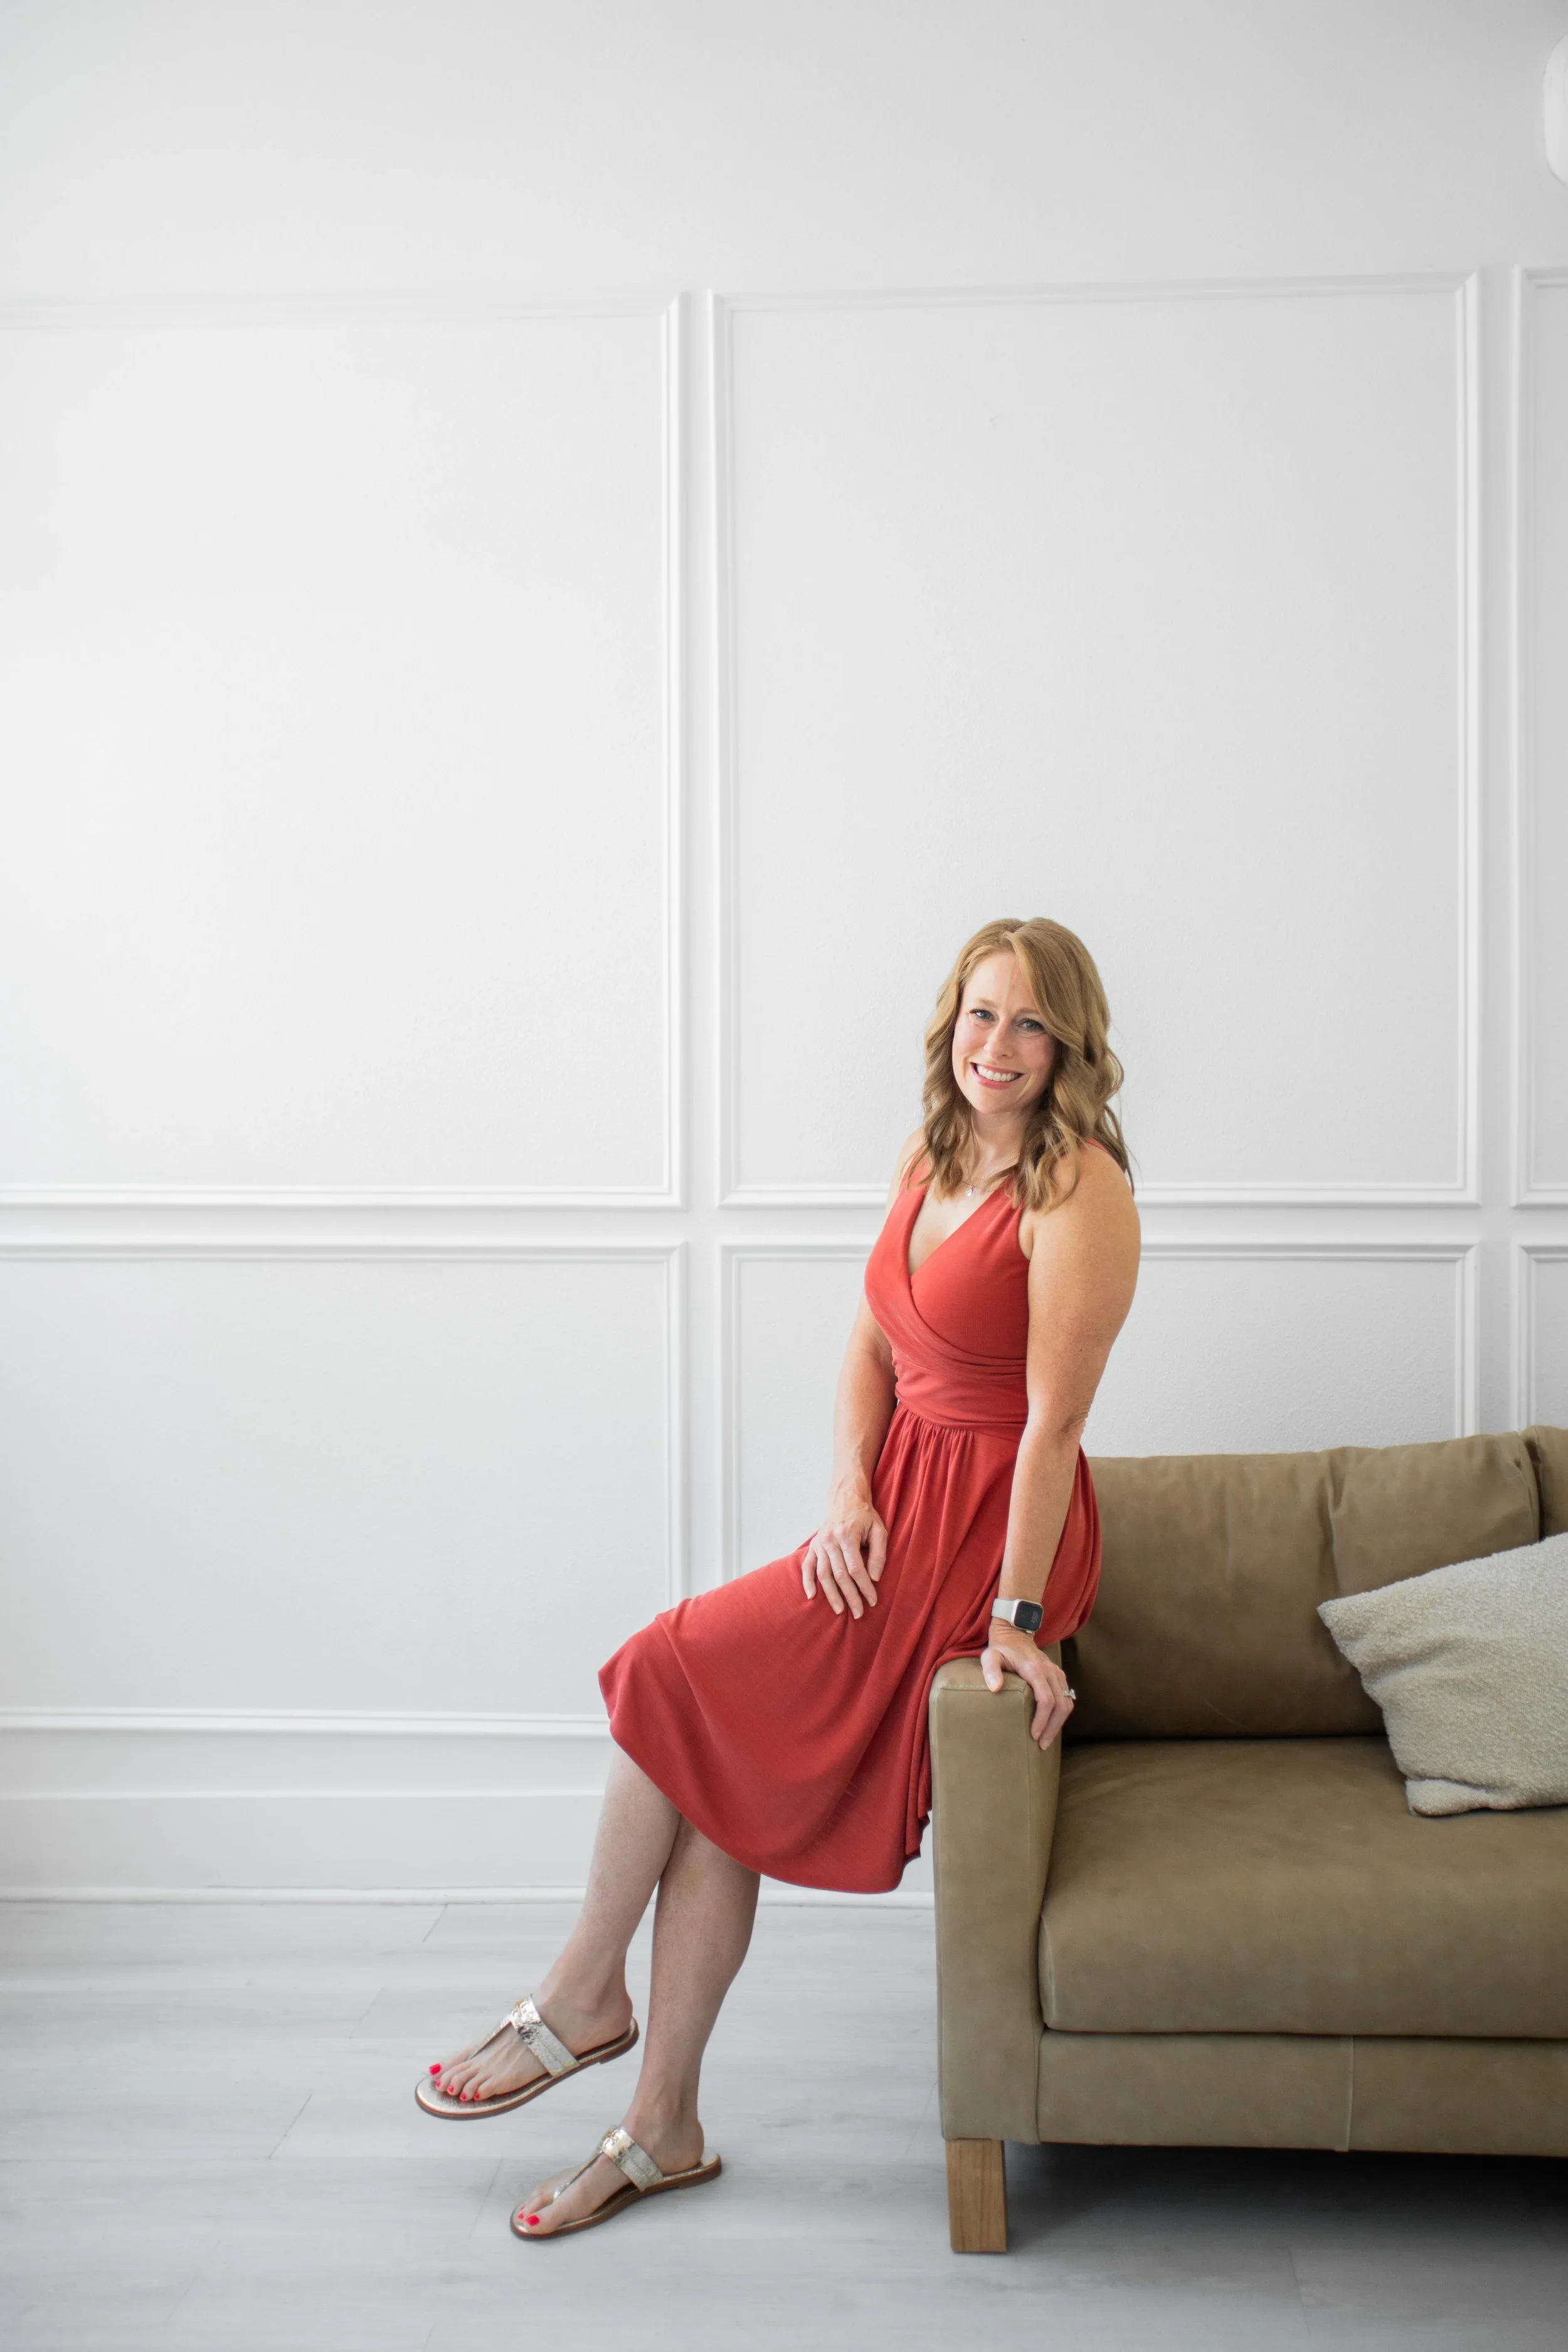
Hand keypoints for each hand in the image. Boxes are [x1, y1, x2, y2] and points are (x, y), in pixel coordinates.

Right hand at [801, 1488, 887, 1618]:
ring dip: (831, 1595)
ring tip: (839, 1610)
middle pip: (839, 1575)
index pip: (856, 1569)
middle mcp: (830, 1540)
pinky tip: (812, 1596)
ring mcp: (819, 1543)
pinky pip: (807, 1566)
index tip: (872, 1601)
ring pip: (823, 1574)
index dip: (864, 1587)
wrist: (845, 1498)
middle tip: (858, 1613)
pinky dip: (807, 1582)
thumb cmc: (865, 1516)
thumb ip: (879, 1554)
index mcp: (847, 1535)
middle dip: (850, 1596)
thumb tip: (874, 1578)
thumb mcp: (879, 1530)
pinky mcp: (813, 1545)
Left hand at [980, 1621, 1075, 1746]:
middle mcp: (1050, 1671)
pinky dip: (1062, 1714)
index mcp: (1035, 1669)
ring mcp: (1057, 1673)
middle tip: (1041, 1745)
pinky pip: (1067, 1697)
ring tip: (1047, 1739)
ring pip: (1067, 1702)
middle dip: (1053, 1728)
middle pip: (1061, 1705)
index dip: (1042, 1720)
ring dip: (1059, 1723)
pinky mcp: (1059, 1676)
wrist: (1015, 1634)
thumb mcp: (990, 1656)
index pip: (1046, 1699)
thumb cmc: (1001, 1649)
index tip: (1033, 1735)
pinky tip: (1052, 1725)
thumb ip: (990, 1670)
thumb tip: (995, 1689)